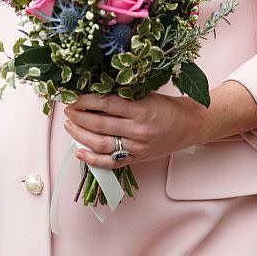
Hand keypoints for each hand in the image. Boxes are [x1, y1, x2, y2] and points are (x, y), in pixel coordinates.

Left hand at [63, 92, 202, 168]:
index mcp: (140, 109)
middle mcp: (137, 129)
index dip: (85, 100)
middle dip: (78, 117)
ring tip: (69, 126)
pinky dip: (92, 159)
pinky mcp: (136, 159)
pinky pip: (110, 162)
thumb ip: (123, 96)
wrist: (189, 126)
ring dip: (80, 135)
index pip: (105, 103)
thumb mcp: (147, 95)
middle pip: (99, 124)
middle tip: (67, 110)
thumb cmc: (168, 107)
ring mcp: (136, 147)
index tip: (73, 97)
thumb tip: (94, 93)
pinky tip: (79, 151)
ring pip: (101, 144)